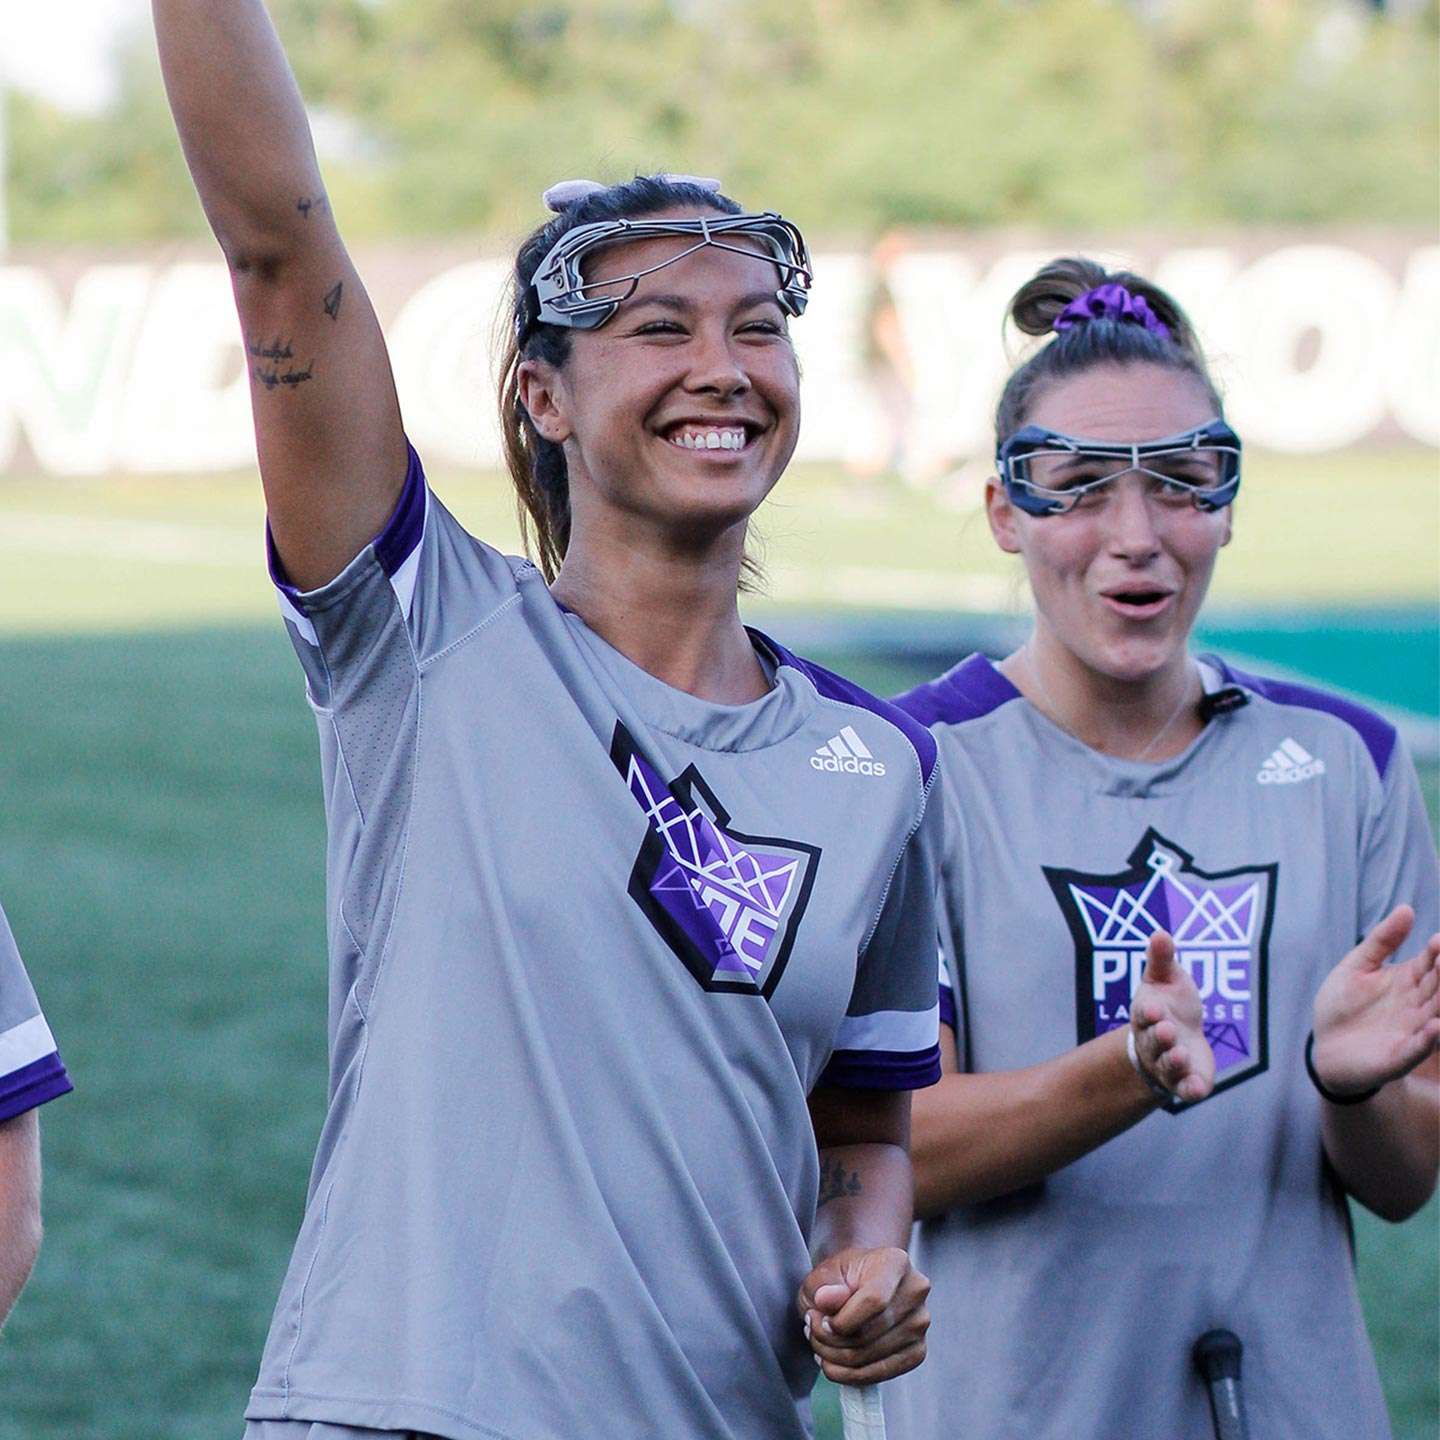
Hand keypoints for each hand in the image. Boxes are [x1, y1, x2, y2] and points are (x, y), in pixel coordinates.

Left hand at [797, 1245, 928, 1384]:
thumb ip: (823, 1285)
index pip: (874, 1301)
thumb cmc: (841, 1278)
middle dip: (830, 1342)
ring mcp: (920, 1323)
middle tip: (811, 1331)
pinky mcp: (918, 1350)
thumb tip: (825, 1299)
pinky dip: (850, 1375)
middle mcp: (915, 1292)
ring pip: (871, 1357)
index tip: (819, 1320)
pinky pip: (881, 1374)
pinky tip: (833, 1362)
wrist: (859, 1284)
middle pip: (869, 1334)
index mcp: (895, 1263)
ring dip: (836, 1359)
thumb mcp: (823, 1274)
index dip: (842, 1320)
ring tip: (820, 1344)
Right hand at [1131, 931, 1215, 1103]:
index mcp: (1147, 1016)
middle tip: (1168, 1030)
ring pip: (1168, 1065)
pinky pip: (1186, 1089)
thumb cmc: (1170, 1005)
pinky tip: (1196, 1089)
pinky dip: (1189, 1090)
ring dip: (1173, 1060)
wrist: (1179, 1036)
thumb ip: (1162, 958)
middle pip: (1154, 1041)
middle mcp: (1155, 1042)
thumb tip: (1160, 932)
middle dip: (1160, 1036)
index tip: (1155, 1008)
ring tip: (1180, 1054)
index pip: (1144, 1014)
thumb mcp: (1165, 978)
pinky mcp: (1187, 1081)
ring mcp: (1169, 1064)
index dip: (1149, 1013)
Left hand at [1312, 905, 1439, 1096]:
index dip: (1437, 952)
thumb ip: (1380, 941)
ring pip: (1438, 1015)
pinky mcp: (1402, 1055)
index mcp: (1408, 980)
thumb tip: (1407, 908)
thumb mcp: (1356, 967)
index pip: (1430, 962)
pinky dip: (1429, 1039)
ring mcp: (1413, 1030)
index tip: (1438, 940)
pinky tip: (1434, 1027)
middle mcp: (1418, 1004)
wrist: (1325, 1047)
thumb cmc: (1342, 1005)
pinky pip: (1420, 1047)